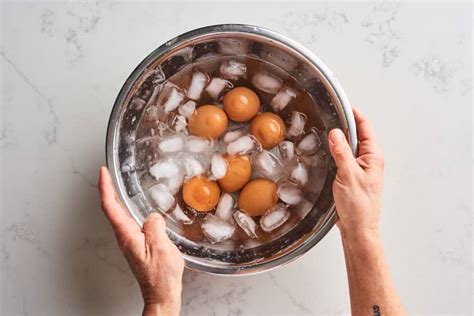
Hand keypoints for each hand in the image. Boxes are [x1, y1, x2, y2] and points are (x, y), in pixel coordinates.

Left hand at [98, 167, 183, 315]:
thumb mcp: (161, 249)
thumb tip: (152, 216)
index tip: (103, 173)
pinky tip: (138, 208)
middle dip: (108, 189)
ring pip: (121, 215)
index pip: (111, 207)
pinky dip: (130, 210)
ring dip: (118, 199)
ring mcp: (131, 242)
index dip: (105, 187)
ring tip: (119, 186)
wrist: (162, 294)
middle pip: (112, 209)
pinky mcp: (138, 245)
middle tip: (108, 174)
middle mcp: (126, 238)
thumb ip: (154, 228)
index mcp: (128, 236)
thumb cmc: (161, 278)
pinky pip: (132, 222)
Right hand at [328, 108, 383, 239]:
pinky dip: (335, 151)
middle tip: (328, 114)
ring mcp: (359, 168)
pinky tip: (326, 151)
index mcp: (373, 157)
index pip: (365, 127)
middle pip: (356, 134)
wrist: (357, 229)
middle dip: (343, 123)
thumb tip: (335, 132)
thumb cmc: (359, 207)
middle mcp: (368, 160)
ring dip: (338, 138)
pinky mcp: (350, 176)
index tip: (341, 103)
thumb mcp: (348, 176)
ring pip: (348, 146)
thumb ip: (342, 152)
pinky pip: (343, 157)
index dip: (354, 113)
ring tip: (325, 129)